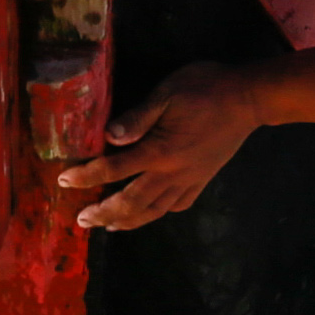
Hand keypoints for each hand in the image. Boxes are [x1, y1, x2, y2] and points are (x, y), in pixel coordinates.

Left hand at [56, 62, 266, 230]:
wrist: (249, 99)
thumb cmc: (205, 88)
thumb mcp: (168, 92)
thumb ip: (138, 117)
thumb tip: (108, 137)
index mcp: (159, 150)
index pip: (114, 169)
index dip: (86, 177)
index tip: (65, 181)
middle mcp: (172, 172)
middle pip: (131, 201)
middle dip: (103, 213)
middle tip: (82, 220)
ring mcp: (190, 179)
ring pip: (154, 210)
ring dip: (127, 221)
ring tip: (108, 226)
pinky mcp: (203, 179)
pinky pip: (178, 204)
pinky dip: (159, 213)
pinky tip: (150, 213)